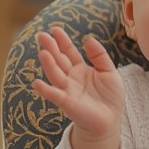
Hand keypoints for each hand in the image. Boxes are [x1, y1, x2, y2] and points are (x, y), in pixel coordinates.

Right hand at [33, 28, 123, 144]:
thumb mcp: (109, 71)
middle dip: (50, 48)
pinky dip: (46, 90)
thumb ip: (99, 55)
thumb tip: (88, 38)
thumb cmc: (110, 96)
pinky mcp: (68, 103)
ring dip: (48, 64)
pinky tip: (37, 83)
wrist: (111, 120)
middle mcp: (70, 78)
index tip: (55, 29)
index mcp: (80, 69)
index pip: (68, 52)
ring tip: (43, 52)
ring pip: (55, 74)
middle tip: (41, 35)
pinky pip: (55, 96)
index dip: (62, 41)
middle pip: (59, 60)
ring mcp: (67, 90)